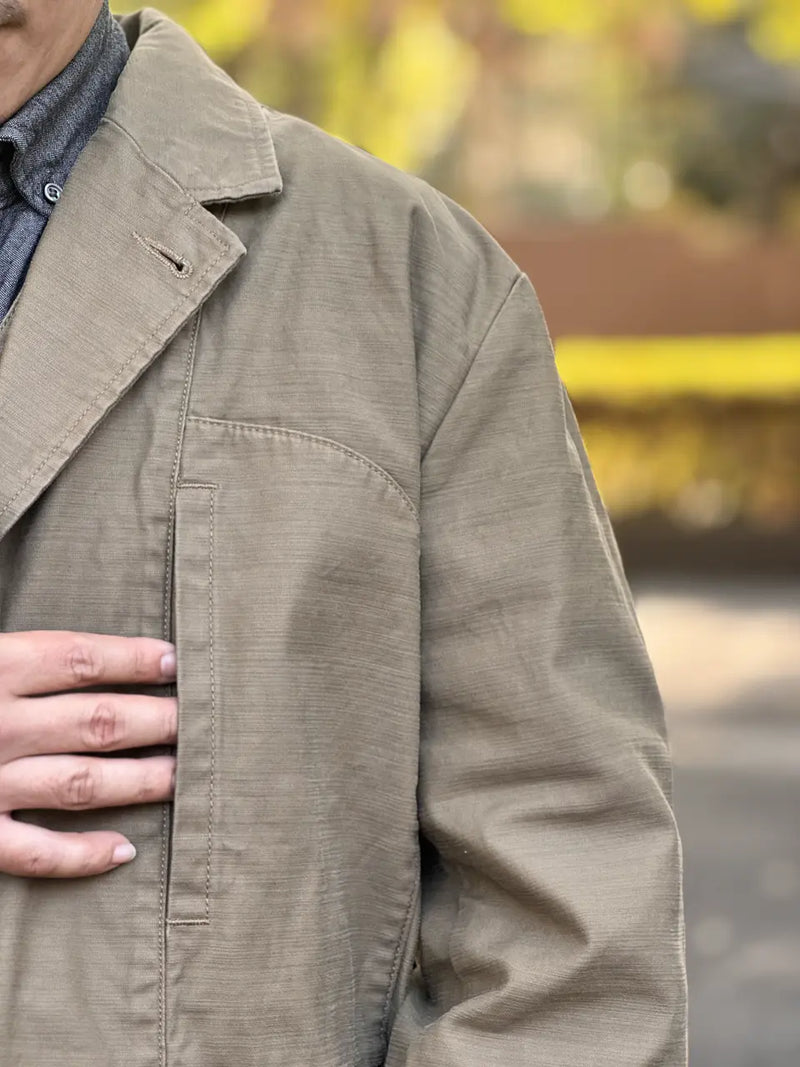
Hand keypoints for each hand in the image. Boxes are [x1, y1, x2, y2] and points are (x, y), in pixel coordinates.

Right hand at [0, 631, 176, 878]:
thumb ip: (17, 654)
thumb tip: (81, 655)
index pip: (80, 659)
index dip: (135, 660)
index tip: (178, 662)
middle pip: (98, 720)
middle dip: (160, 721)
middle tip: (207, 721)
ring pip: (82, 783)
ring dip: (141, 780)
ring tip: (186, 774)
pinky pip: (35, 854)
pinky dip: (81, 855)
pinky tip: (126, 850)